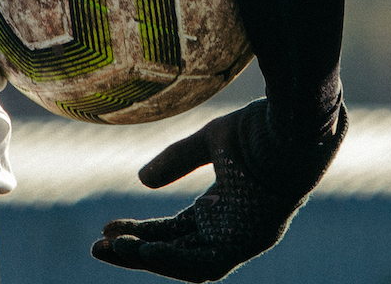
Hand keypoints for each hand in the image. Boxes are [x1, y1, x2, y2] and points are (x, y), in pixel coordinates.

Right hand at [92, 100, 347, 280]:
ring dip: (147, 260)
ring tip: (111, 249)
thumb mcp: (210, 143)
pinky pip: (205, 264)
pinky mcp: (249, 242)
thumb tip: (142, 181)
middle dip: (135, 252)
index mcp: (224, 210)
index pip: (175, 233)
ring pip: (187, 264)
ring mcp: (242, 240)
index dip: (141, 233)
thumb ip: (177, 161)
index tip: (108, 228)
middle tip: (97, 245)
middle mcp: (231, 231)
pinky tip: (142, 251)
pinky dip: (171, 260)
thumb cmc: (261, 129)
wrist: (293, 127)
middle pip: (175, 252)